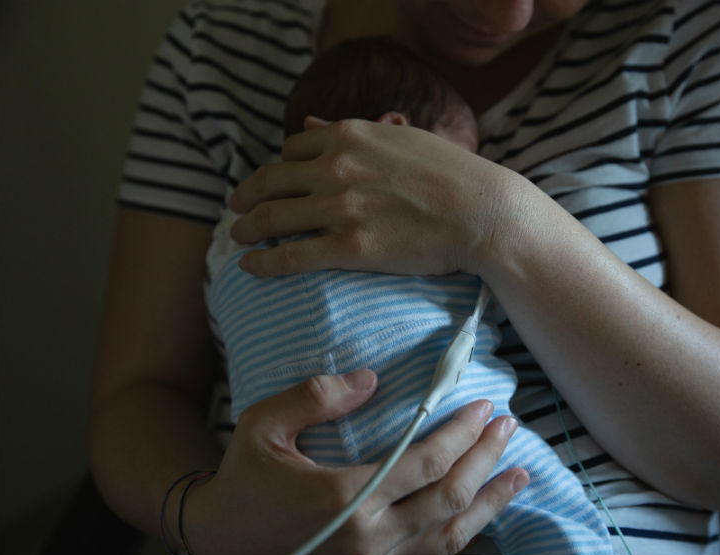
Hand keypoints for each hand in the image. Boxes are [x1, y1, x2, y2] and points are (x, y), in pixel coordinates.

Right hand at [183, 370, 527, 554]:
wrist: (217, 542)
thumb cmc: (242, 477)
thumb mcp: (263, 424)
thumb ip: (316, 395)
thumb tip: (371, 378)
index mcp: (343, 498)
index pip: (425, 462)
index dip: (461, 433)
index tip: (484, 406)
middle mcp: (366, 537)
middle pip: (449, 497)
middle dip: (485, 459)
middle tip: (508, 426)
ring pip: (449, 536)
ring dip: (489, 504)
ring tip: (519, 475)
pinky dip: (462, 534)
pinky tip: (481, 515)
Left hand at [228, 118, 521, 277]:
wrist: (484, 213)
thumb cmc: (452, 175)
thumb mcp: (400, 137)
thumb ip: (351, 131)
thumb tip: (309, 124)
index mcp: (350, 135)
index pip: (291, 150)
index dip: (275, 169)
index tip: (269, 184)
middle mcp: (337, 166)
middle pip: (271, 181)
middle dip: (246, 197)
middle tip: (236, 211)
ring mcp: (341, 207)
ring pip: (272, 217)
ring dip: (247, 229)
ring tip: (238, 238)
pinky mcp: (350, 247)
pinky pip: (290, 255)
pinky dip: (263, 261)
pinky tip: (250, 266)